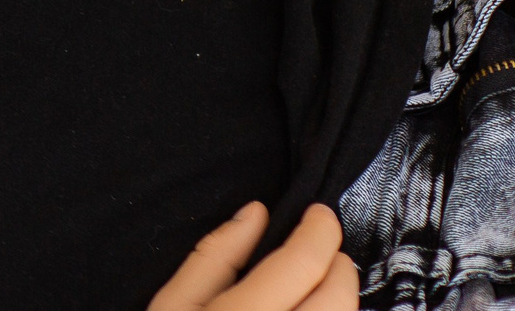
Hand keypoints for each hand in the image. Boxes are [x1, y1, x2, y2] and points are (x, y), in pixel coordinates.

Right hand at [149, 203, 359, 310]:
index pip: (302, 264)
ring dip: (341, 301)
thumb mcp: (173, 304)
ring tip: (319, 290)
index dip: (319, 230)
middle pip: (338, 299)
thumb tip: (256, 213)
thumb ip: (215, 256)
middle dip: (340, 265)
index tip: (318, 214)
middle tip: (325, 252)